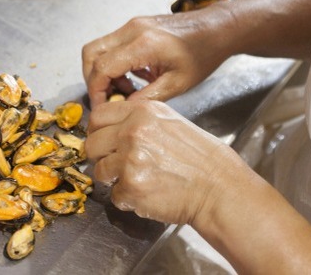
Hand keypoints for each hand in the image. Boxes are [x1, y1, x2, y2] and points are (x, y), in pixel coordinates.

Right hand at [81, 11, 231, 108]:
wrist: (217, 29)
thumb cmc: (203, 54)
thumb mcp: (177, 84)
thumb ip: (146, 98)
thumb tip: (122, 110)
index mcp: (143, 44)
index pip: (102, 67)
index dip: (96, 90)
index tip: (101, 106)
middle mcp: (132, 30)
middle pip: (90, 53)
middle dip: (92, 79)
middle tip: (107, 98)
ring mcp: (132, 25)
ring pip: (97, 48)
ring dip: (102, 71)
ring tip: (124, 89)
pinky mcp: (135, 26)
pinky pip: (111, 45)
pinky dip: (112, 63)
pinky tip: (133, 77)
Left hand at [85, 99, 249, 224]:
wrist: (219, 188)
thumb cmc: (199, 158)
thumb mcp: (170, 122)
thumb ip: (137, 121)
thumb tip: (109, 130)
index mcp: (142, 112)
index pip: (98, 116)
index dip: (98, 132)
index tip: (103, 141)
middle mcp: (133, 131)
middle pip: (91, 144)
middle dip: (101, 157)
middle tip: (117, 165)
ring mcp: (130, 159)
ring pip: (99, 171)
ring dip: (113, 179)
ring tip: (137, 180)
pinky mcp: (131, 186)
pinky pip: (114, 195)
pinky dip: (127, 199)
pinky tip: (148, 193)